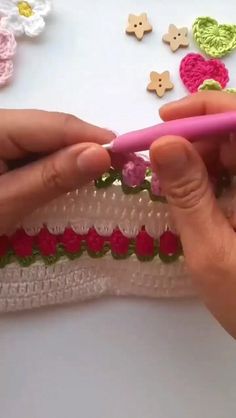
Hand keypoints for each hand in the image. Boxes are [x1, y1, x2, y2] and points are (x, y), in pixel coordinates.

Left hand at [0, 110, 113, 232]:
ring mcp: (1, 137)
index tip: (130, 156)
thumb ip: (52, 176)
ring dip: (72, 159)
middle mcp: (2, 122)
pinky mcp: (2, 152)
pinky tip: (68, 178)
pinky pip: (34, 152)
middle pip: (52, 129)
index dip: (95, 138)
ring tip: (101, 176)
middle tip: (123, 170)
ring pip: (45, 141)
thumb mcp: (8, 201)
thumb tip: (102, 155)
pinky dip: (54, 166)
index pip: (56, 124)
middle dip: (86, 149)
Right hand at [150, 91, 235, 337]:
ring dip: (202, 159)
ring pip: (235, 151)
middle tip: (162, 165)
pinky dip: (212, 176)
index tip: (164, 122)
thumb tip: (163, 143)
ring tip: (174, 187)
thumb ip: (188, 195)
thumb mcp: (211, 249)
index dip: (204, 109)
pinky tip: (196, 196)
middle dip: (196, 140)